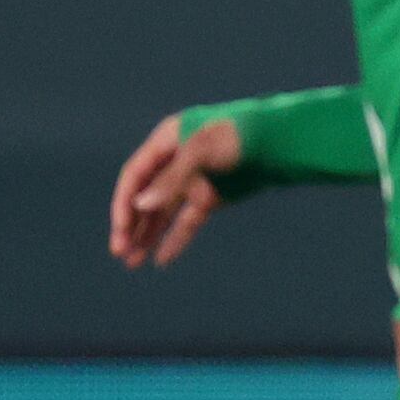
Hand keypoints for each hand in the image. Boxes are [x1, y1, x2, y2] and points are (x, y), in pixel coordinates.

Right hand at [109, 112, 240, 266]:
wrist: (280, 142)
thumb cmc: (240, 137)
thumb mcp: (202, 152)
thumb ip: (172, 179)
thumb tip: (141, 206)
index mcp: (166, 143)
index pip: (135, 176)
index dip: (124, 201)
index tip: (121, 228)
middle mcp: (174, 163)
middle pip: (144, 198)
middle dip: (131, 225)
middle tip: (119, 252)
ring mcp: (192, 182)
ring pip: (162, 214)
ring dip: (147, 236)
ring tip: (131, 262)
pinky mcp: (209, 198)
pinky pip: (187, 222)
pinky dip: (176, 240)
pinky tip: (161, 260)